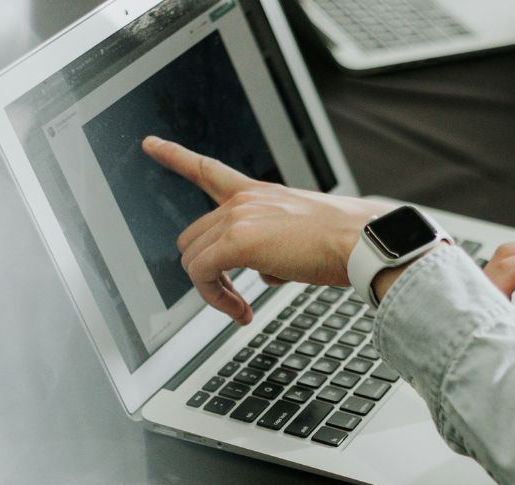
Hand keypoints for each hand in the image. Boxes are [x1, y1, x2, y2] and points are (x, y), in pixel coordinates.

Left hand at [142, 136, 385, 324]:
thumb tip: (266, 273)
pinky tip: (240, 311)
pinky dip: (216, 298)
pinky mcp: (237, 241)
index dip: (175, 156)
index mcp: (261, 194)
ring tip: (240, 308)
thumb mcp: (305, 237)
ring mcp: (239, 217)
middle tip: (234, 297)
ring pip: (194, 259)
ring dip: (213, 290)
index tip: (151, 143)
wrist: (363, 242)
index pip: (209, 170)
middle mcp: (245, 200)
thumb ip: (277, 248)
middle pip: (194, 237)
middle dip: (207, 271)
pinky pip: (202, 274)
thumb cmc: (347, 242)